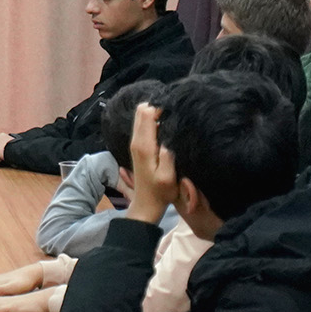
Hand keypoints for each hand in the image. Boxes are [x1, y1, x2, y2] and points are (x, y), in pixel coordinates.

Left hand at [126, 104, 180, 223]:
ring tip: (171, 118)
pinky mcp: (138, 146)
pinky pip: (143, 125)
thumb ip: (168, 156)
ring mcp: (135, 143)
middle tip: (174, 113)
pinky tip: (166, 126)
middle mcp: (136, 141)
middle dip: (157, 107)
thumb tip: (168, 137)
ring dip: (155, 113)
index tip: (175, 111)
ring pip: (141, 117)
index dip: (160, 107)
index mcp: (144, 145)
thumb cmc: (160, 191)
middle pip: (141, 111)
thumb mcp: (168, 176)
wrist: (146, 204)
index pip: (146, 113)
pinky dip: (153, 121)